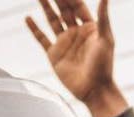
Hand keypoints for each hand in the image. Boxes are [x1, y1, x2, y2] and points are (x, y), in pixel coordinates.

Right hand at [26, 0, 127, 116]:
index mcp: (89, 28)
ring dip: (46, 8)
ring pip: (52, 21)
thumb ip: (103, 17)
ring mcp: (64, 43)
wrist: (94, 90)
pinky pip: (42, 39)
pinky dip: (34, 29)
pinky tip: (28, 18)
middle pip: (64, 10)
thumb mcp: (105, 39)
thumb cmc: (103, 66)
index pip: (77, 6)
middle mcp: (76, 33)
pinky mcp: (55, 55)